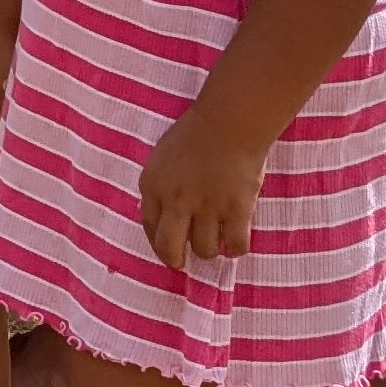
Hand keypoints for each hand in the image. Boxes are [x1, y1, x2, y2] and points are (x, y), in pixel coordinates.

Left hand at [140, 112, 270, 268]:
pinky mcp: (236, 210)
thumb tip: (166, 217)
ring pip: (204, 250)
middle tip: (182, 262)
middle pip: (169, 247)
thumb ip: (162, 188)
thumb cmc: (194, 136)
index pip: (149, 227)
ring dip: (209, 250)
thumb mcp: (162, 160)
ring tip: (215, 241)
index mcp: (153, 186)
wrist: (227, 124)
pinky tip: (235, 243)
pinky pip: (236, 245)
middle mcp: (176, 201)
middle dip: (175, 259)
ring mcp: (207, 207)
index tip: (166, 249)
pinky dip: (236, 249)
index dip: (157, 243)